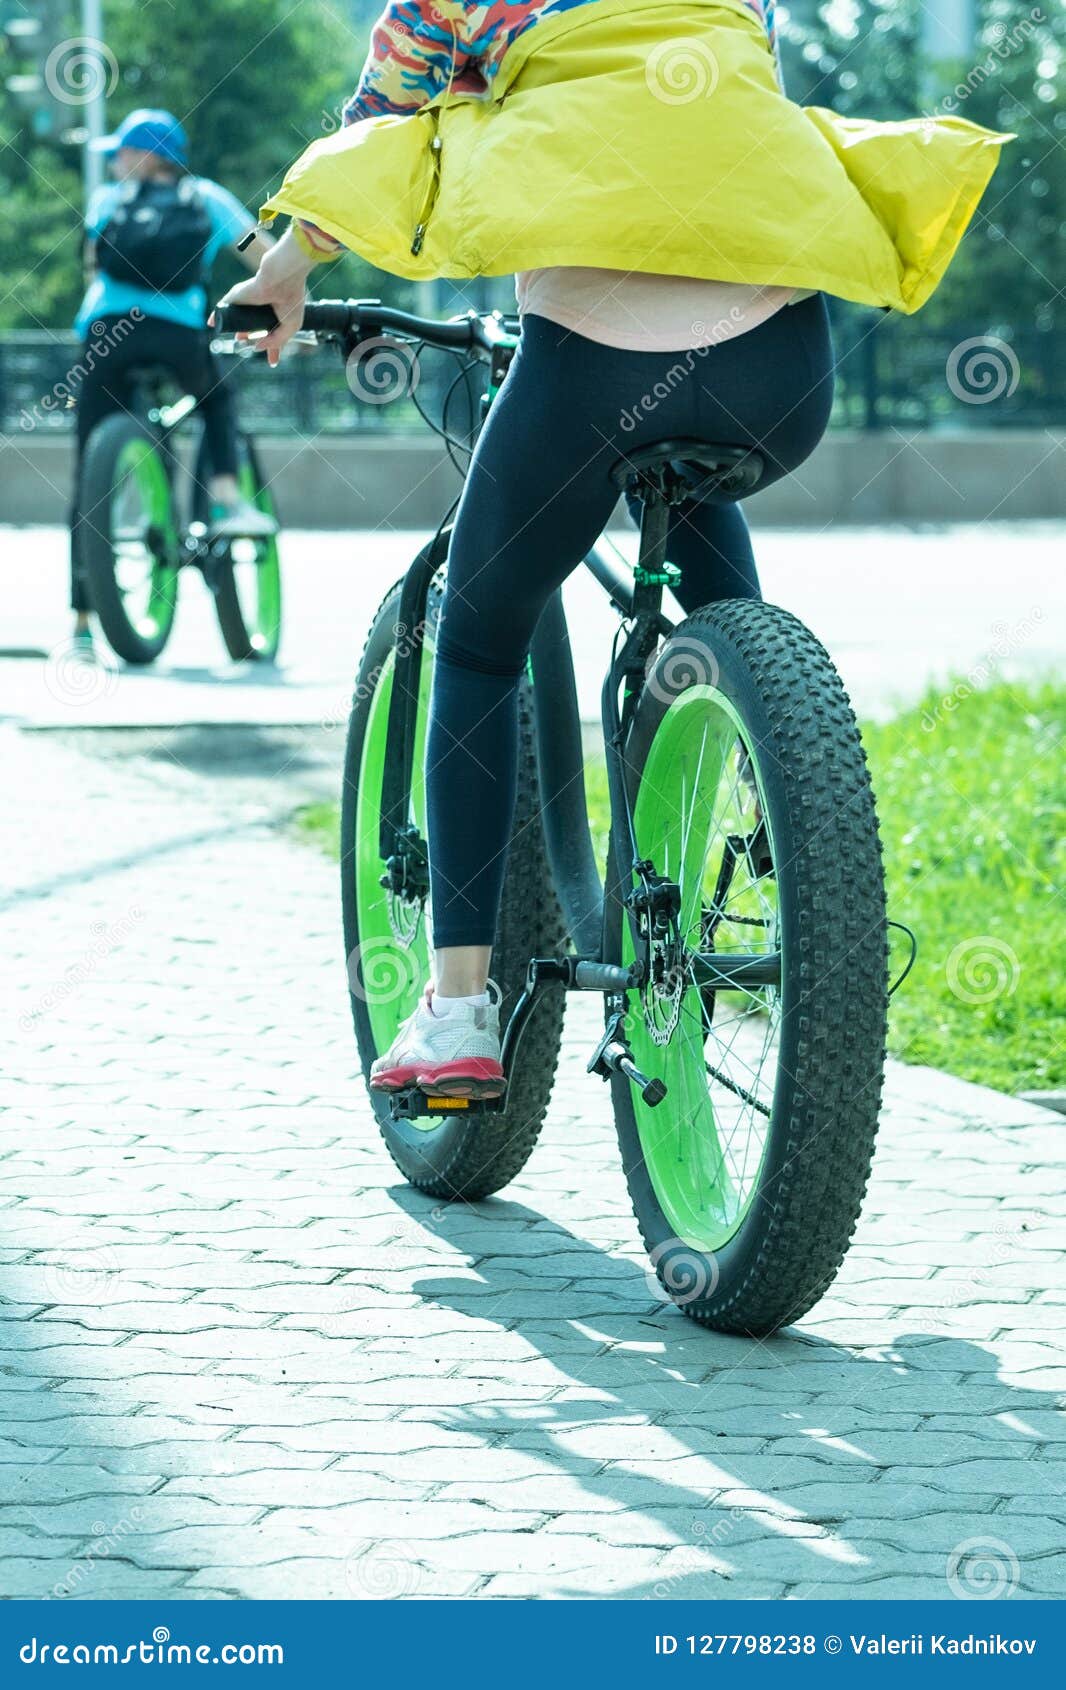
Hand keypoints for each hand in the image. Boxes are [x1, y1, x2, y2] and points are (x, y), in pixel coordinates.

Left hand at [216, 229, 312, 366]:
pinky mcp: (236, 298)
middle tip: (249, 347)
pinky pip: (223, 308)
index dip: (272, 349)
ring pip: (240, 319)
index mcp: (277, 315)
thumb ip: (276, 342)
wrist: (280, 279)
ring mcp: (249, 303)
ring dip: (237, 329)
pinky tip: (213, 323)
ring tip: (238, 339)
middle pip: (254, 327)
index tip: (272, 362)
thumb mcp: (290, 327)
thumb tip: (256, 347)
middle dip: (251, 338)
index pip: (273, 335)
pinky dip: (217, 316)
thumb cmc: (290, 300)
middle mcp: (262, 309)